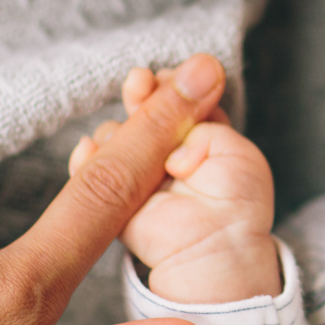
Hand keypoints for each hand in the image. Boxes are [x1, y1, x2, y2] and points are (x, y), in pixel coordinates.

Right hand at [71, 67, 279, 303]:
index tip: (168, 78)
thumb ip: (202, 122)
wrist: (217, 246)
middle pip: (144, 111)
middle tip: (139, 85)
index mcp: (200, 135)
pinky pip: (90, 170)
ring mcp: (139, 172)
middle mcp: (166, 150)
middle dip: (140, 94)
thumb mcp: (235, 150)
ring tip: (131, 131)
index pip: (179, 99)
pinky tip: (91, 148)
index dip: (172, 86)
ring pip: (116, 135)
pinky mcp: (114, 196)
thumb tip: (171, 117)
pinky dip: (86, 157)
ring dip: (119, 127)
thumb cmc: (237, 203)